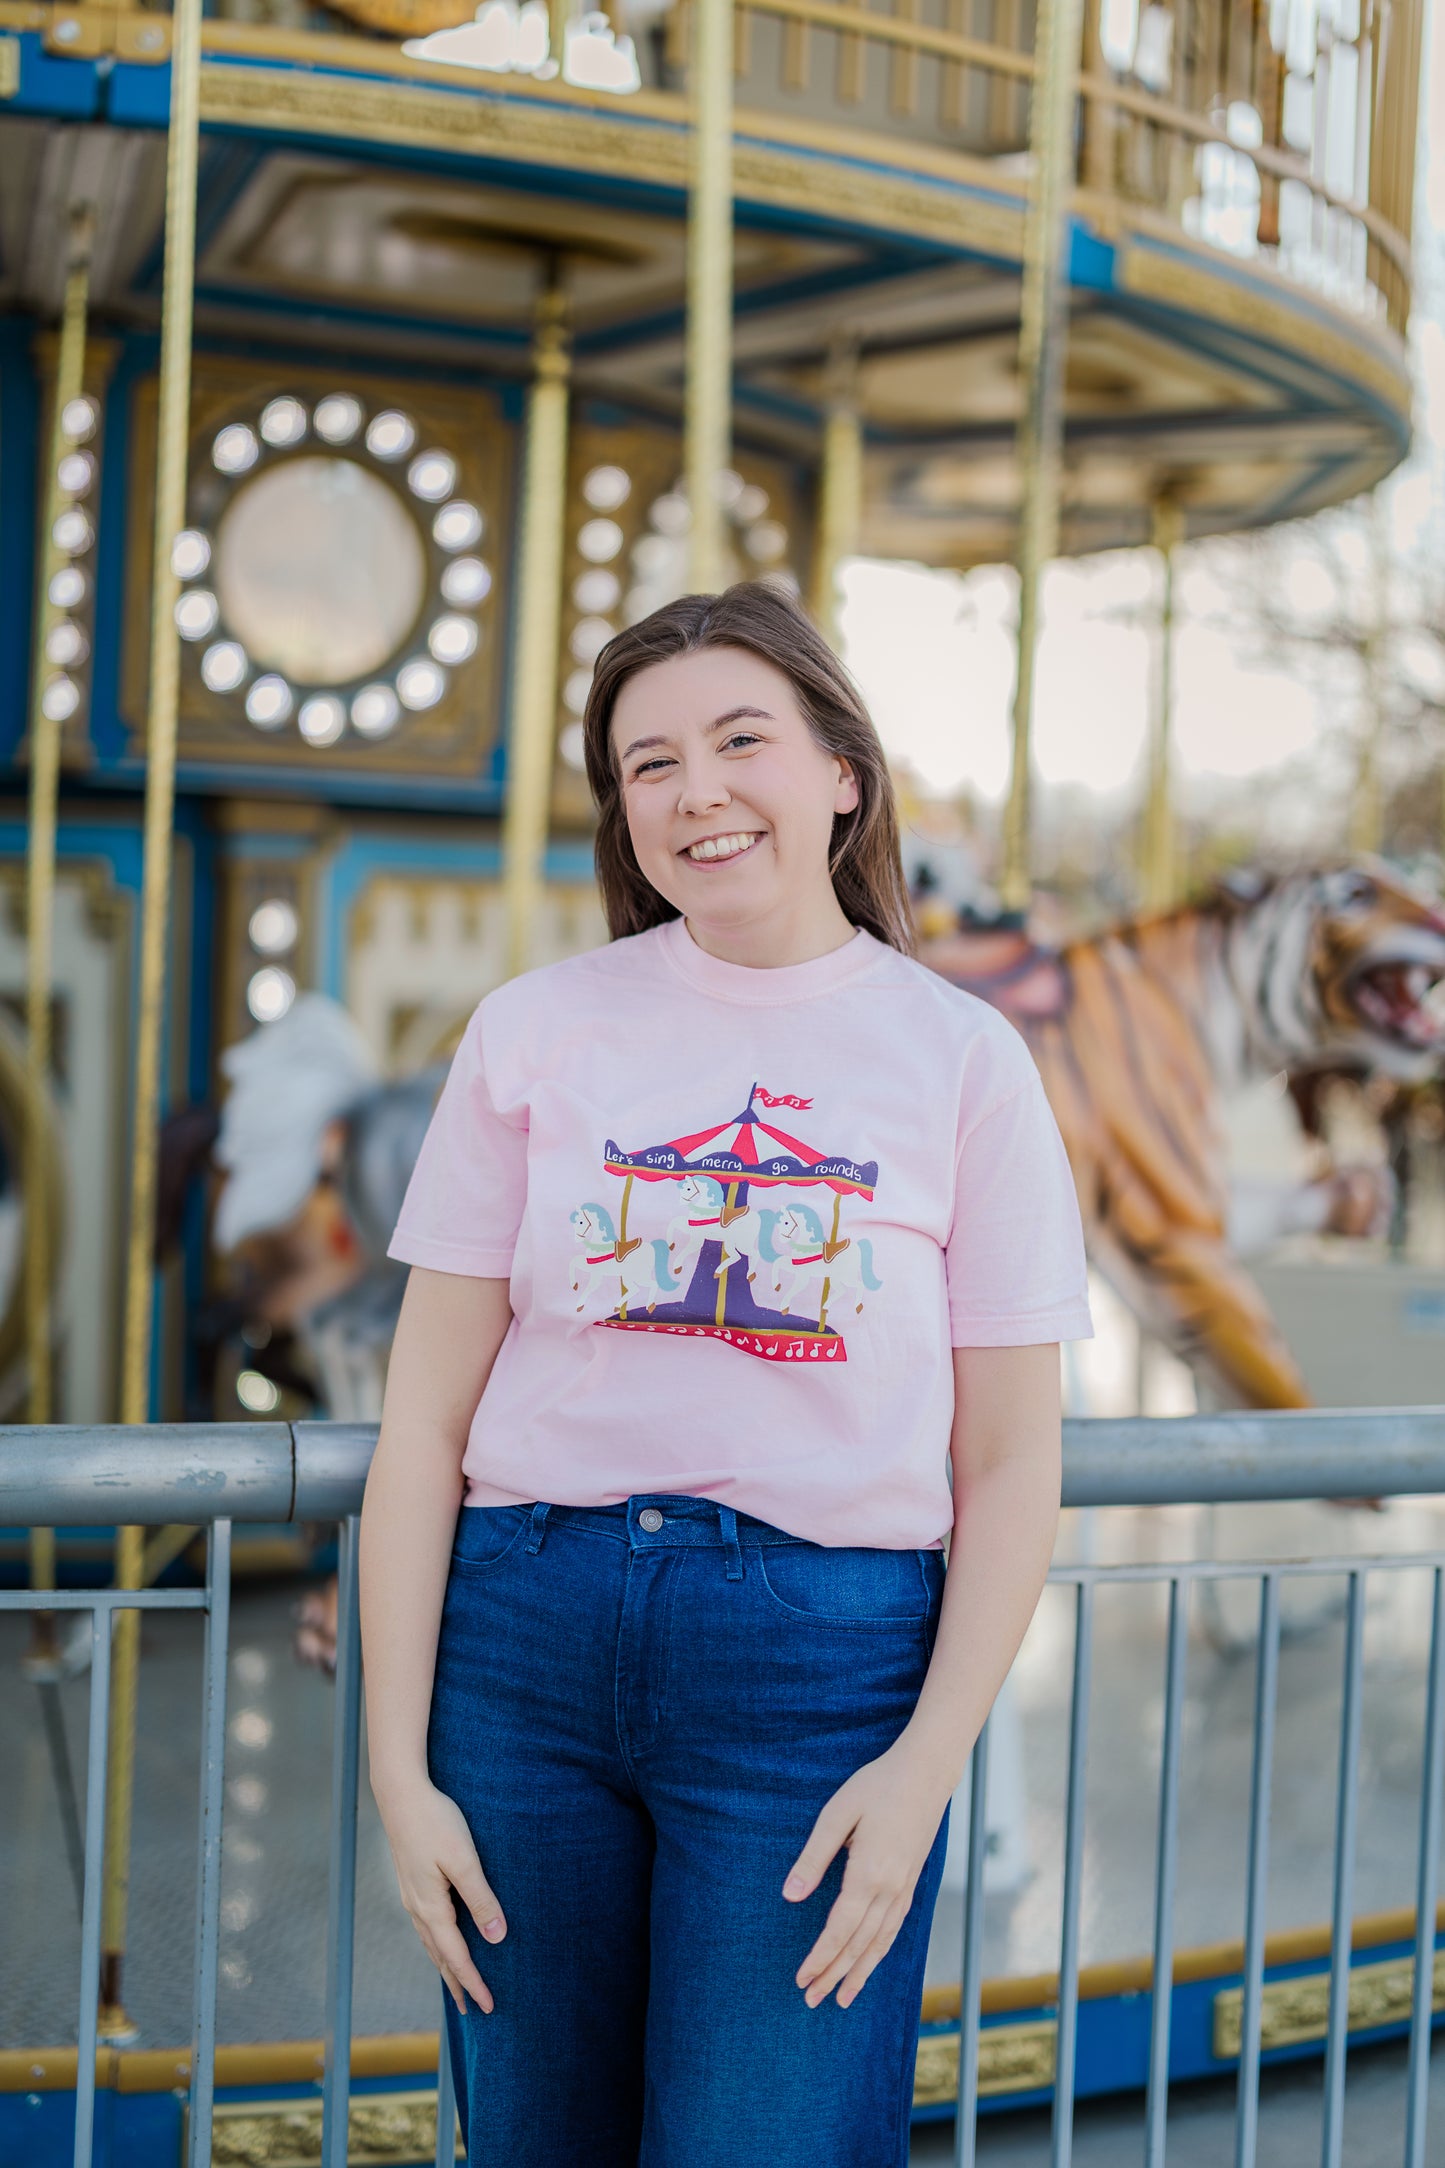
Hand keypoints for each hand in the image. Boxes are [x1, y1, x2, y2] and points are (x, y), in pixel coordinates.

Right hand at [374, 1775, 506, 2015]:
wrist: (401, 1793)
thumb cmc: (436, 1822)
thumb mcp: (464, 1860)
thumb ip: (481, 1899)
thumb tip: (497, 1938)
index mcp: (432, 1908)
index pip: (456, 1957)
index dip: (473, 1982)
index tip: (488, 2006)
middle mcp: (418, 1907)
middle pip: (439, 1957)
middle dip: (456, 1983)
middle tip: (470, 2010)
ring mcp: (412, 1895)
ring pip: (430, 1942)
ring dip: (445, 1965)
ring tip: (456, 1983)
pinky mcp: (412, 1881)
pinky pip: (426, 1925)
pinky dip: (437, 1943)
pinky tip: (441, 1937)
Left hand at [781, 1735, 951, 2010]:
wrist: (926, 1773)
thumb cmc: (877, 1786)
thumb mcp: (836, 1814)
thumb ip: (814, 1857)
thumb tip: (790, 1895)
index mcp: (868, 1874)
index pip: (839, 1930)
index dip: (819, 1958)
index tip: (801, 1979)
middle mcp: (890, 1889)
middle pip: (858, 1945)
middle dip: (834, 1975)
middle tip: (811, 2001)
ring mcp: (904, 1888)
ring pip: (880, 1943)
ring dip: (859, 1973)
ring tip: (841, 1998)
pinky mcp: (912, 1883)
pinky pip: (894, 1929)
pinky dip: (880, 1953)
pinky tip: (870, 1962)